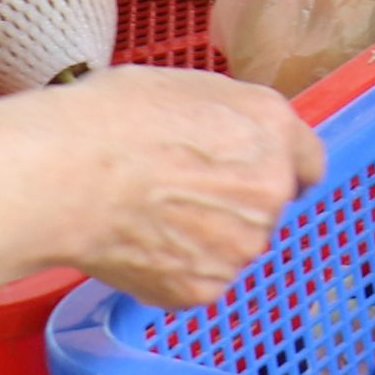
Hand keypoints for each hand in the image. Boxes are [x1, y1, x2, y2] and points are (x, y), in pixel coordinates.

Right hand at [30, 67, 328, 308]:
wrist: (67, 177)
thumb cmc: (113, 119)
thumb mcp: (185, 86)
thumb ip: (229, 116)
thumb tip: (229, 134)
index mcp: (272, 128)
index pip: (307, 160)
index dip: (279, 166)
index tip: (258, 175)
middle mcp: (271, 190)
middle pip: (265, 206)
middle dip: (232, 202)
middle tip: (176, 190)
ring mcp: (240, 245)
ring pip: (232, 246)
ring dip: (204, 238)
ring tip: (148, 216)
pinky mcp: (205, 288)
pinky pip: (198, 280)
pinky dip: (174, 270)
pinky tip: (138, 244)